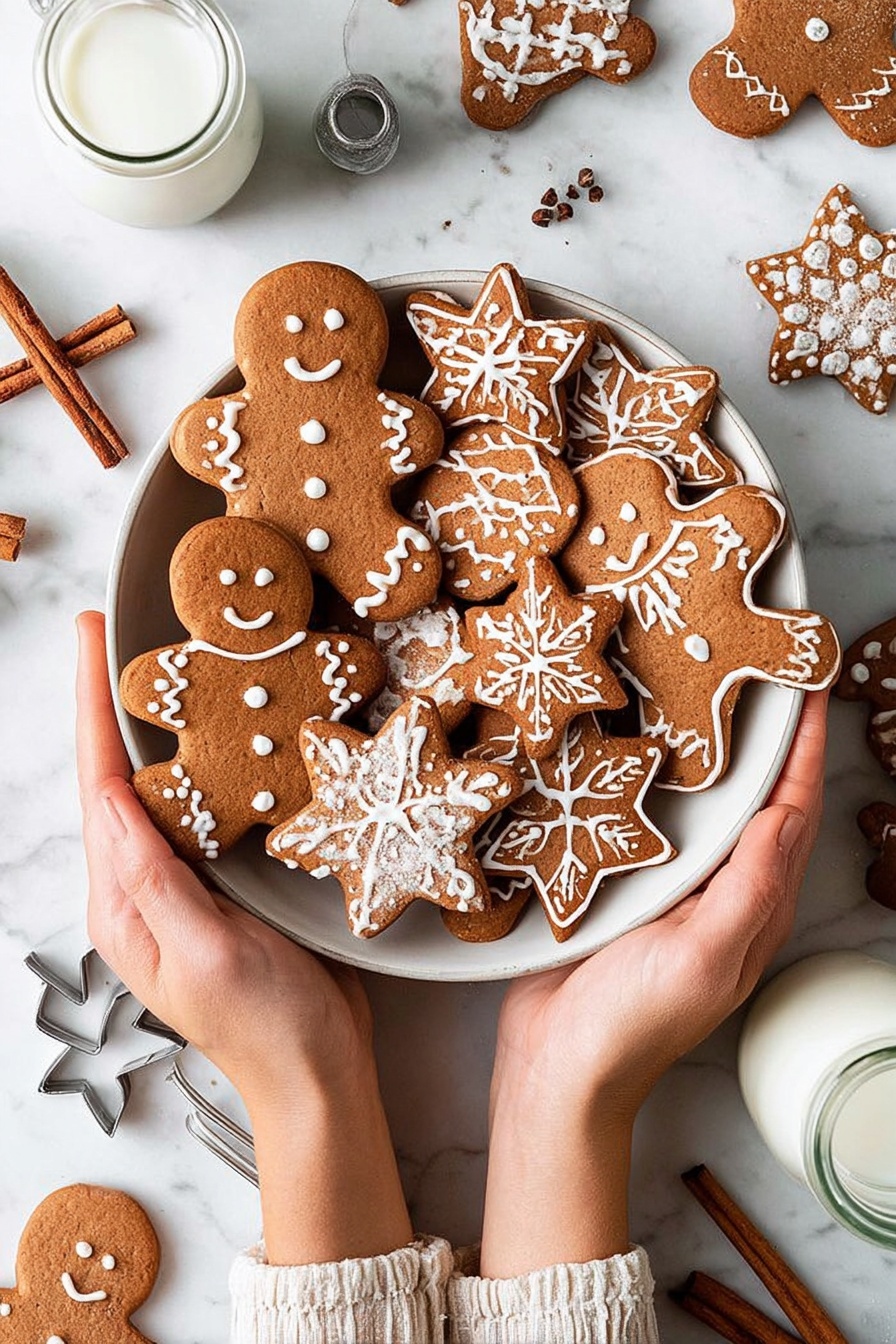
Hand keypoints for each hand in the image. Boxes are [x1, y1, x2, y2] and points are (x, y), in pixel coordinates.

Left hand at [76, 611, 411, 1261]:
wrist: (318, 1073)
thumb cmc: (267, 1026)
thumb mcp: (208, 954)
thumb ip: (155, 881)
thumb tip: (111, 802)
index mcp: (124, 903)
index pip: (99, 788)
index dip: (94, 706)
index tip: (92, 636)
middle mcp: (141, 886)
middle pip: (116, 776)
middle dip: (113, 701)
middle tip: (121, 628)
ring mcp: (181, 883)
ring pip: (159, 786)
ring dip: (156, 723)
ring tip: (164, 659)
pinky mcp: (221, 881)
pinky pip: (200, 807)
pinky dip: (204, 759)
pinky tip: (225, 729)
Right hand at [480, 691, 827, 1276]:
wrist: (557, 1065)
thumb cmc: (634, 1022)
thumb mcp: (705, 958)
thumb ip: (749, 890)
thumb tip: (784, 814)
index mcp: (755, 907)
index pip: (793, 810)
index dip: (807, 747)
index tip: (813, 684)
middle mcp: (722, 891)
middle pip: (761, 798)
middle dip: (773, 737)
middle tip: (765, 669)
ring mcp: (675, 887)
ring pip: (710, 804)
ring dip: (719, 750)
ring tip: (708, 692)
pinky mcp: (626, 884)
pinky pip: (657, 820)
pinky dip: (663, 778)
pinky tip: (641, 748)